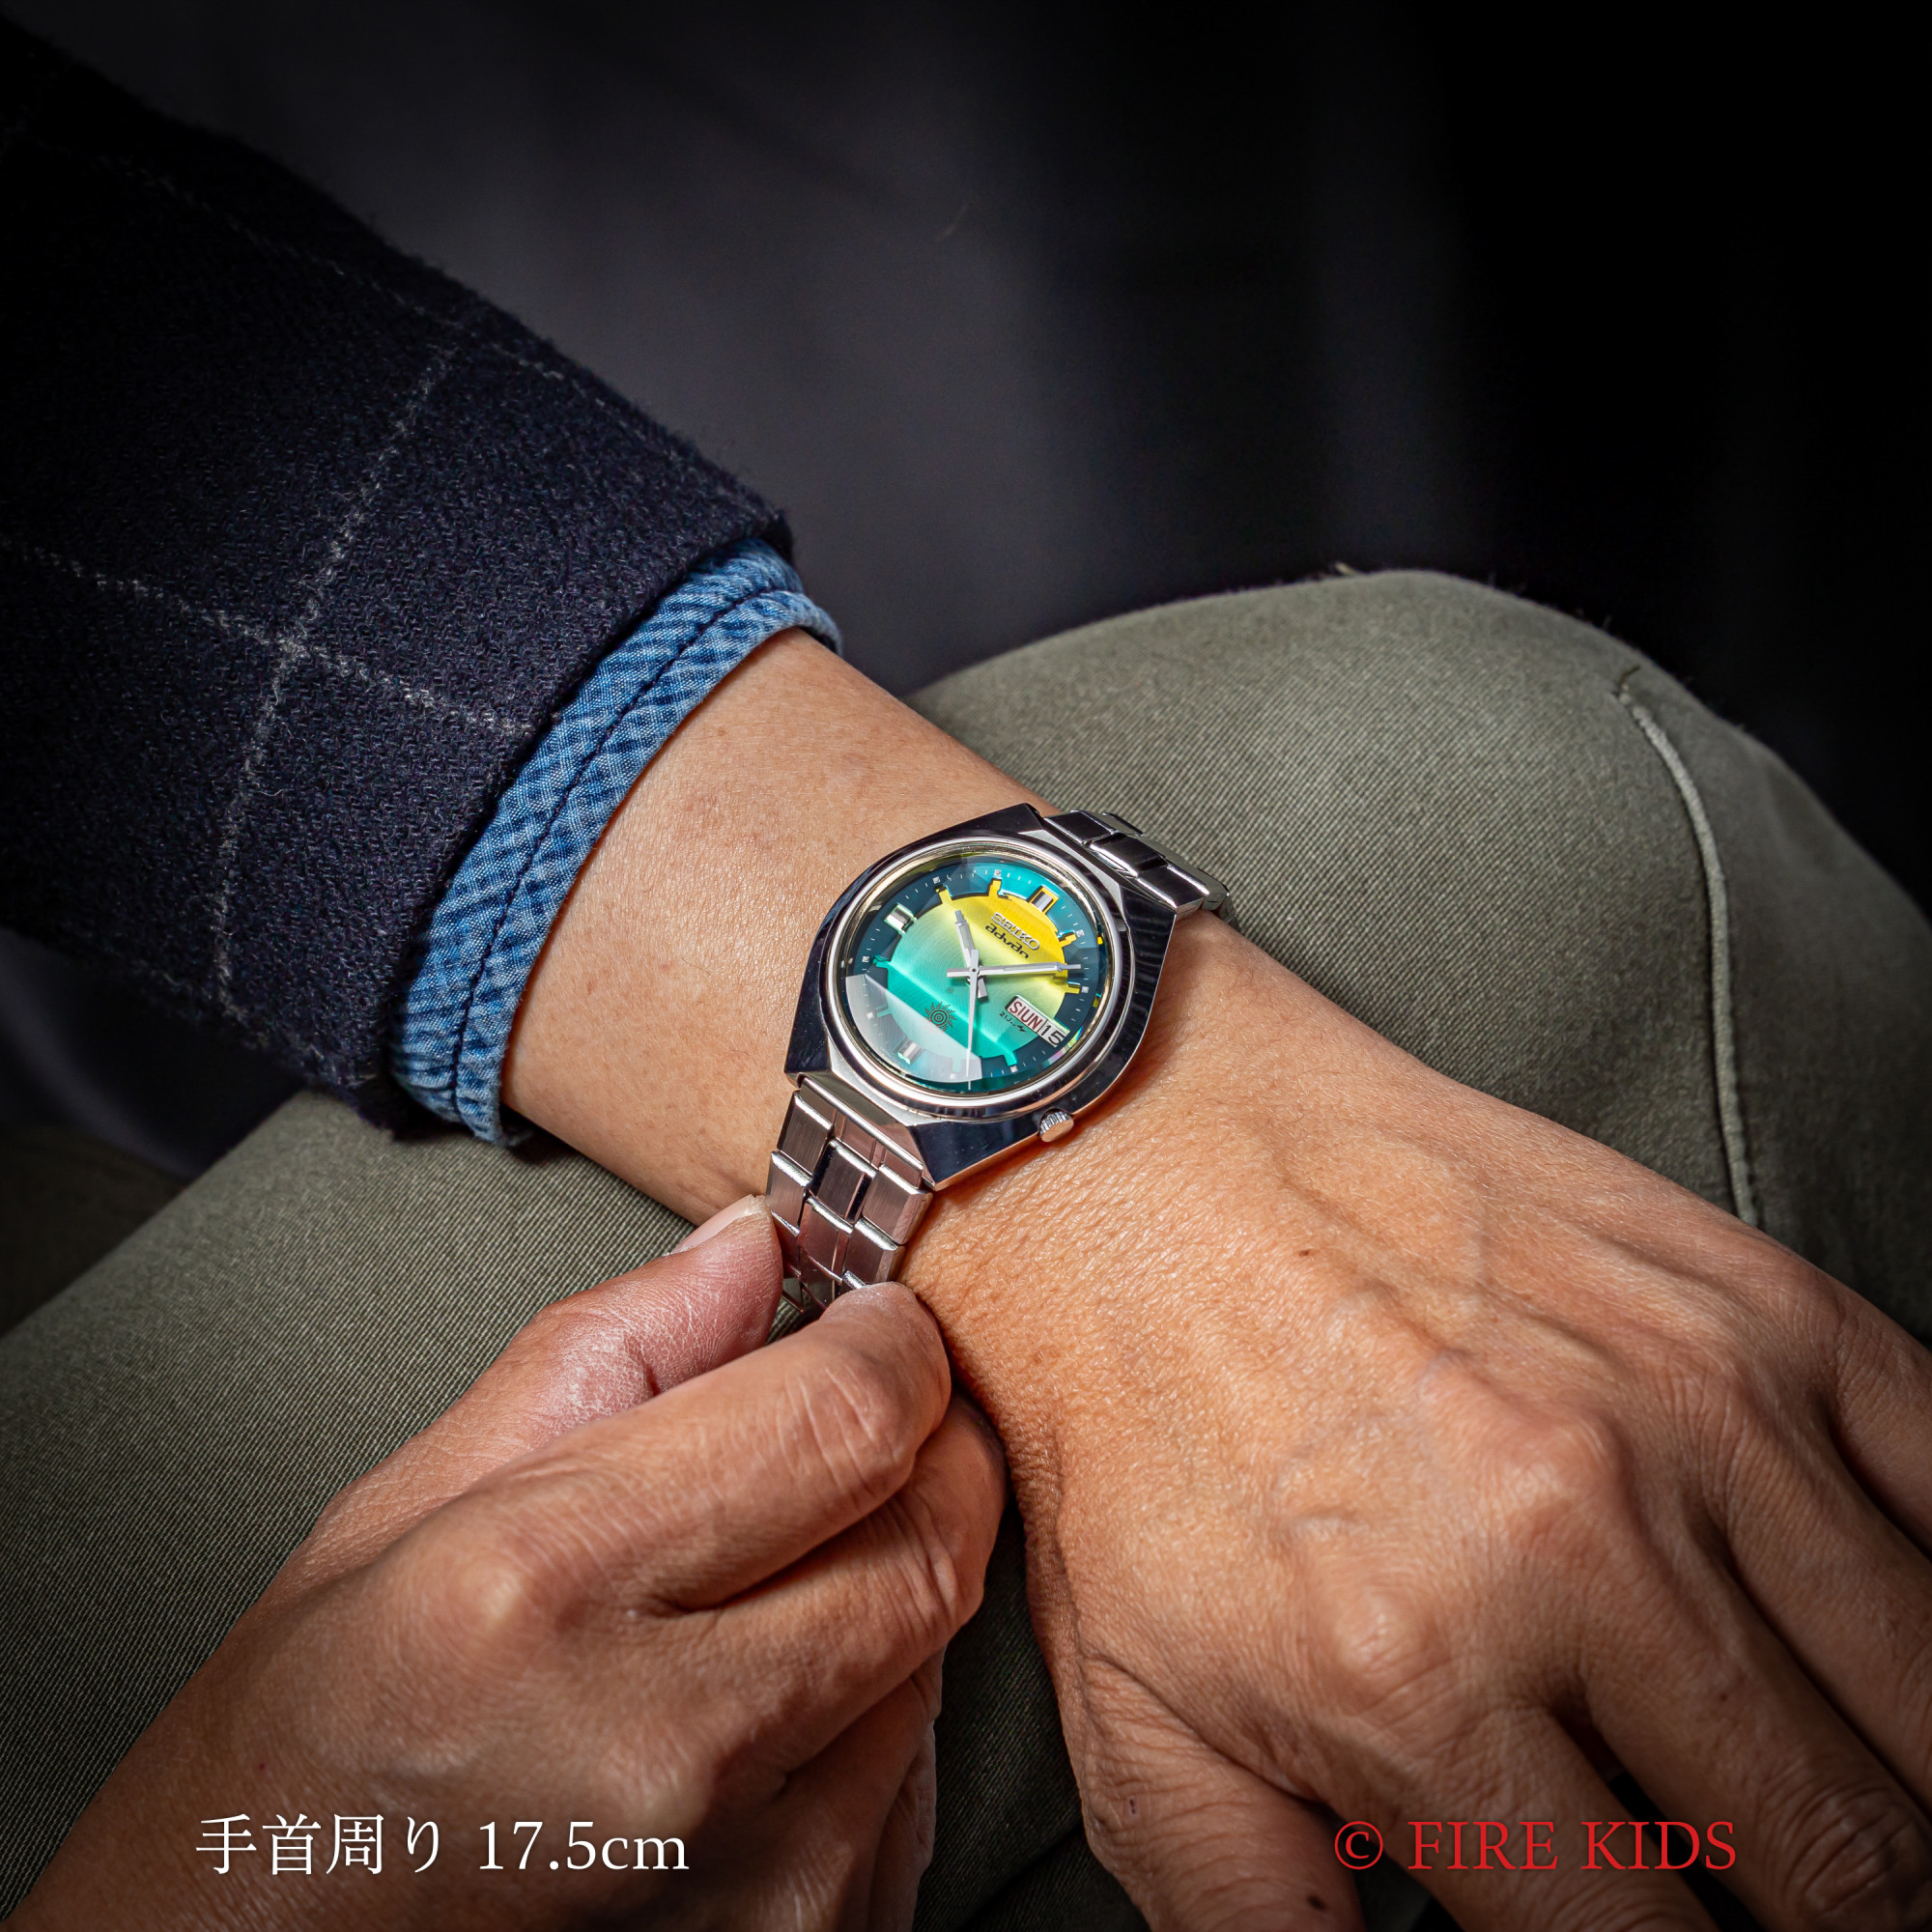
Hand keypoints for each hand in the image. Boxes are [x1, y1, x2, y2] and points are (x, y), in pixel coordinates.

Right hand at [15, 1203, 1005, 1931]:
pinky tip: (761, 1704)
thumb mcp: (393, 1516)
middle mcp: (671, 1744)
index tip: (870, 1321)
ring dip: (891, 1576)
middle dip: (924, 1444)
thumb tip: (747, 1252)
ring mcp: (759, 1874)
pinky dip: (872, 1705)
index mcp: (544, 1588)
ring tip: (761, 1585)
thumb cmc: (294, 1773)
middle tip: (850, 1421)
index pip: (843, 1418)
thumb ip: (601, 1357)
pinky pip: (916, 1771)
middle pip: (935, 1533)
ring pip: (939, 1648)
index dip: (889, 1341)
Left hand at [503, 633, 1931, 1927]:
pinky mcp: (1760, 1306)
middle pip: (1850, 1863)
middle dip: (1839, 1911)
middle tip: (1786, 1890)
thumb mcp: (1139, 1719)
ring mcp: (1695, 1409)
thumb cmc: (1141, 1429)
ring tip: (1838, 1796)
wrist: (1152, 1159)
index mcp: (1416, 1682)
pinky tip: (1867, 1647)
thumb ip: (1267, 1924)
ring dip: (1907, 1788)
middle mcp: (1579, 1546)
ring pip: (1931, 1707)